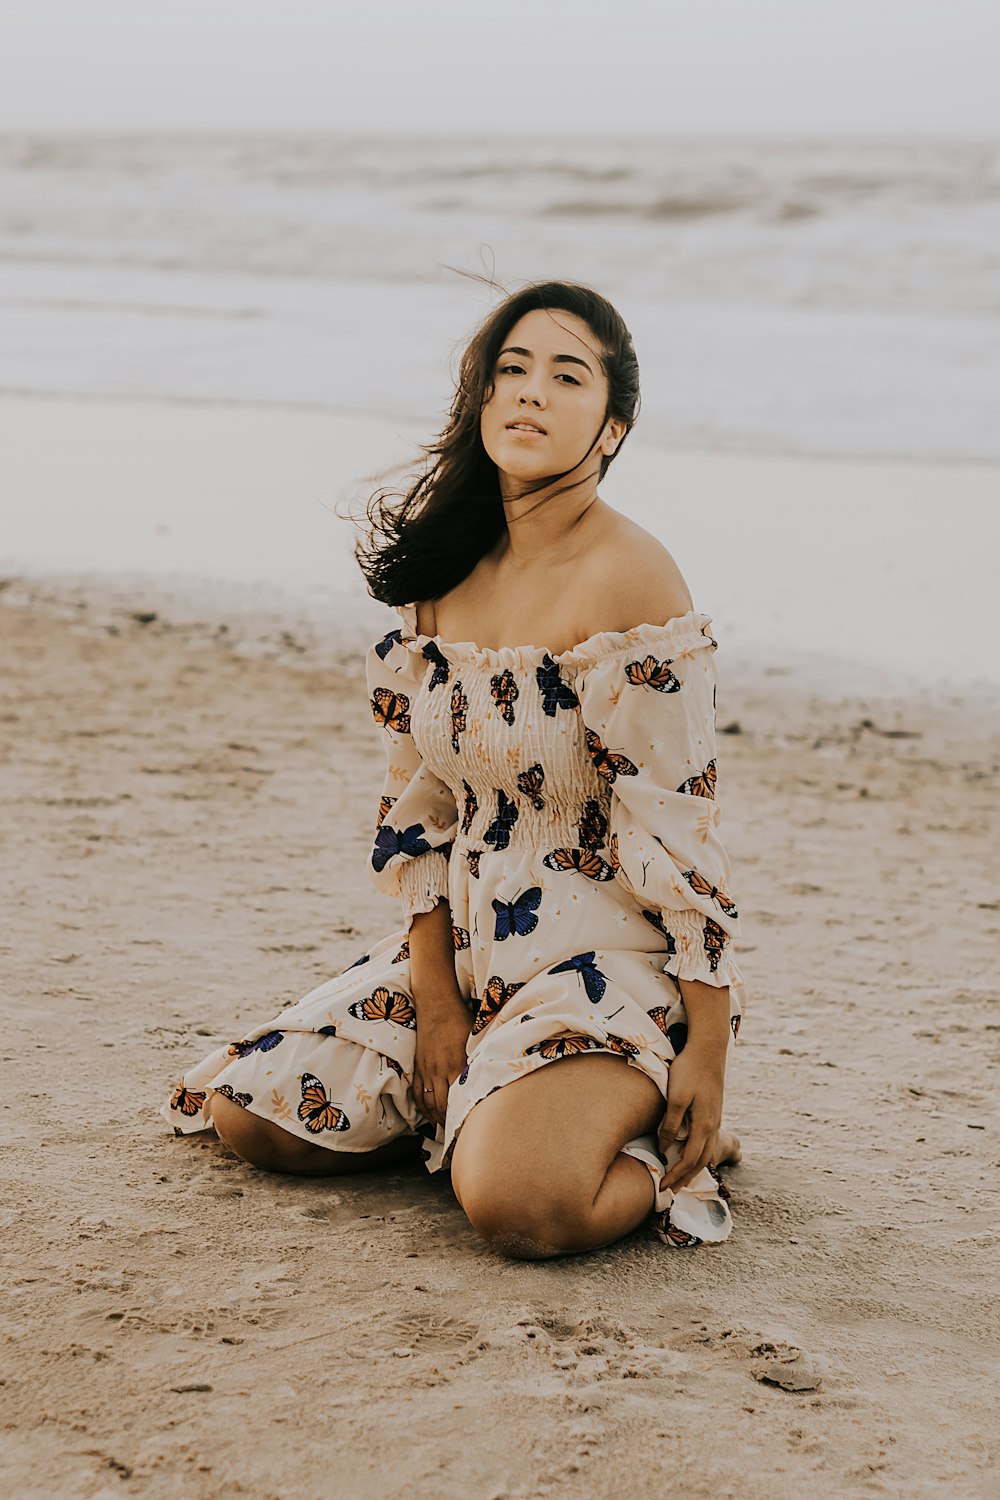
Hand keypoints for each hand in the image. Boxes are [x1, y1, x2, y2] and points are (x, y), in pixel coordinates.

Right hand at [412, 992, 471, 1129]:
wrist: (436, 1004)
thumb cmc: (460, 1020)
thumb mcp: (475, 1041)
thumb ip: (478, 1063)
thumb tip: (487, 1082)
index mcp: (456, 1064)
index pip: (459, 1099)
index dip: (464, 1116)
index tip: (471, 1128)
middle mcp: (439, 1070)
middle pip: (442, 1106)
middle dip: (450, 1123)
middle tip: (459, 1134)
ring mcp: (426, 1070)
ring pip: (428, 1103)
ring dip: (437, 1119)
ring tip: (446, 1129)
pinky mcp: (417, 1067)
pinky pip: (417, 1094)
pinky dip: (423, 1109)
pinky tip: (431, 1116)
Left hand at [657, 1040, 725, 1192]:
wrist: (708, 1049)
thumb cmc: (689, 1070)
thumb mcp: (676, 1097)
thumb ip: (671, 1124)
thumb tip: (665, 1148)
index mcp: (703, 1126)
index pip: (689, 1160)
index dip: (675, 1175)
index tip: (661, 1186)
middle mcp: (712, 1126)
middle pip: (701, 1162)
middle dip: (685, 1179)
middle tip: (670, 1192)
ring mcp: (715, 1119)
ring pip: (706, 1153)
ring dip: (693, 1169)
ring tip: (681, 1180)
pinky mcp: (713, 1111)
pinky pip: (707, 1142)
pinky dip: (699, 1155)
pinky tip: (690, 1153)